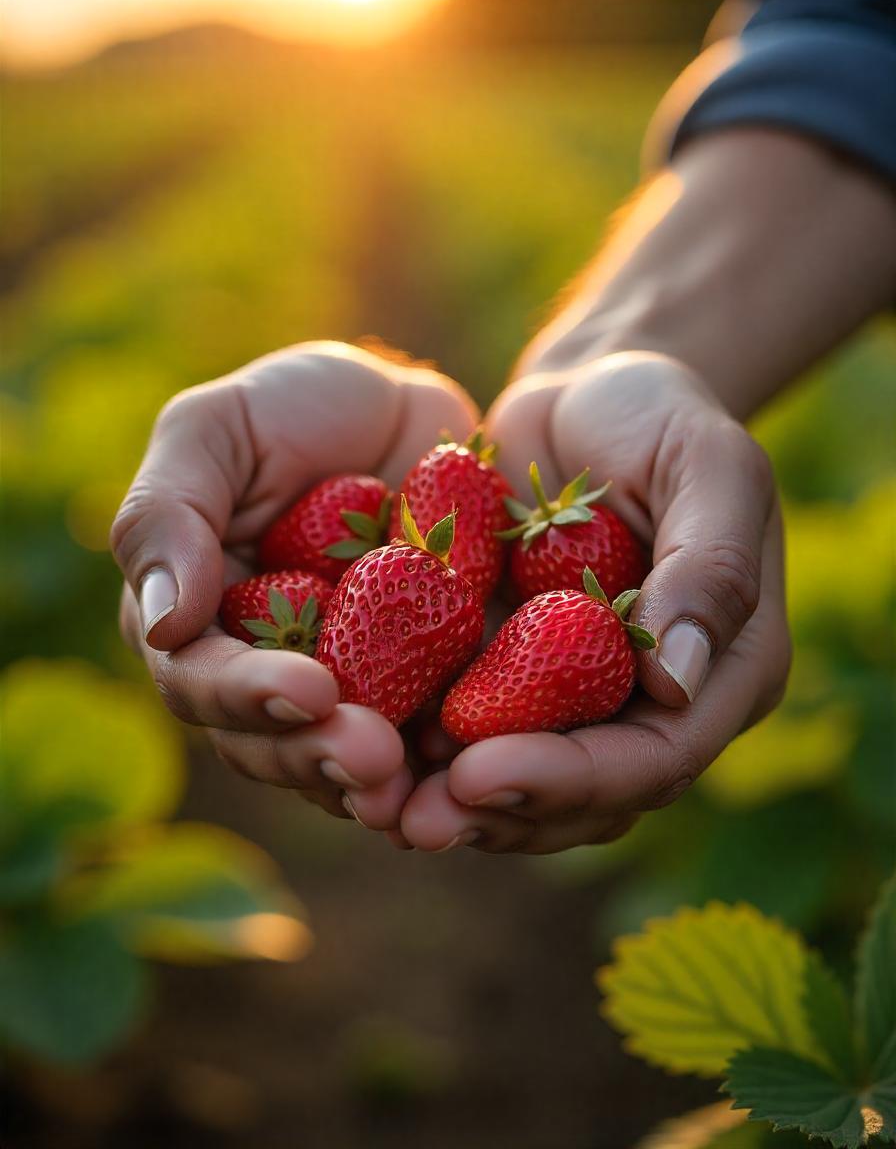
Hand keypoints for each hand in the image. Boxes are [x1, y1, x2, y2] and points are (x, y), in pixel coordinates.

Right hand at [112, 342, 478, 827]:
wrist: (413, 413)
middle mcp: (266, 669)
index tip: (311, 689)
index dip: (249, 695)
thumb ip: (169, 514)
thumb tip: (162, 628)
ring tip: (415, 789)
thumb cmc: (299, 407)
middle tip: (373, 759)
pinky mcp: (420, 690)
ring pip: (343, 760)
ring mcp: (348, 687)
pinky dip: (443, 763)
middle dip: (319, 754)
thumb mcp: (218, 428)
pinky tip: (470, 766)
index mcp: (200, 619)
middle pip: (272, 741)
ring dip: (375, 784)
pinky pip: (426, 743)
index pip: (202, 680)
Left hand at [398, 352, 790, 853]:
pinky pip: (472, 725)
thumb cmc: (659, 416)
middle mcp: (652, 705)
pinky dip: (423, 747)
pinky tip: (362, 741)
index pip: (653, 757)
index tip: (480, 772)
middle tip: (415, 822)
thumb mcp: (707, 465)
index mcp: (723, 672)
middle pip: (584, 795)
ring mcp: (580, 695)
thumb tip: (678, 683)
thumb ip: (710, 566)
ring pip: (525, 781)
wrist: (585, 396)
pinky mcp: (513, 671)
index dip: (569, 779)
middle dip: (500, 812)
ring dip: (453, 802)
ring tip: (376, 804)